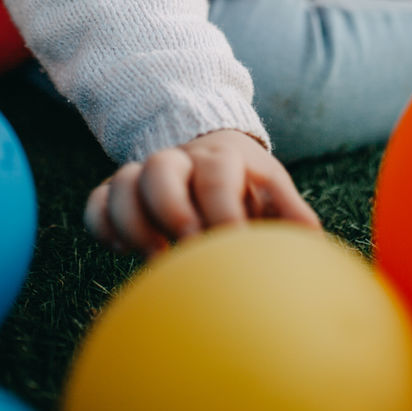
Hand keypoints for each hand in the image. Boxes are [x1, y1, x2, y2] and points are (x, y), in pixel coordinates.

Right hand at [84, 128, 320, 256]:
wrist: (210, 153)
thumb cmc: (247, 184)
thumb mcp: (273, 188)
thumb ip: (292, 214)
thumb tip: (316, 246)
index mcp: (222, 159)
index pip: (217, 175)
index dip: (222, 210)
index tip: (231, 245)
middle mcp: (179, 160)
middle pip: (160, 168)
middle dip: (171, 210)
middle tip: (186, 248)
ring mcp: (144, 174)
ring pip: (121, 184)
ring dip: (133, 222)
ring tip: (155, 258)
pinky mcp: (118, 193)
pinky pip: (95, 203)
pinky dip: (102, 225)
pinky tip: (121, 251)